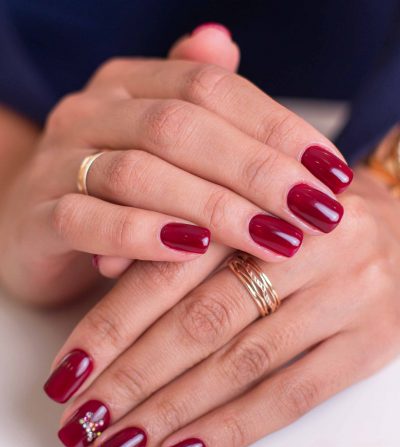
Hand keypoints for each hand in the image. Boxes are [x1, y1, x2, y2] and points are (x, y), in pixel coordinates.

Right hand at [0, 25, 350, 303]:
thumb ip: (190, 99)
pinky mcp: (38, 217)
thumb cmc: (109, 188)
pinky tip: (192, 249)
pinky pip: (89, 221)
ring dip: (212, 206)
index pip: (212, 89)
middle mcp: (91, 112)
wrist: (29, 224)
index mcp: (126, 84)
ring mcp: (58, 163)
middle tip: (312, 211)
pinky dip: (142, 235)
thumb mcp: (152, 141)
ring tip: (271, 238)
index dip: (276, 127)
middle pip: (182, 127)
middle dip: (256, 171)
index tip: (329, 171)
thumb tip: (226, 44)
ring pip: (140, 173)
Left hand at [44, 170, 399, 446]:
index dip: (113, 323)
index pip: (172, 267)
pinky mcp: (373, 342)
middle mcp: (310, 245)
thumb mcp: (245, 203)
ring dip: (173, 410)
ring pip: (242, 363)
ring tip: (119, 443)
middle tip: (82, 418)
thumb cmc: (303, 215)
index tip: (69, 371)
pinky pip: (294, 396)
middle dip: (134, 376)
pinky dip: (232, 428)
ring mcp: (347, 296)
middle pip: (202, 320)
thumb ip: (181, 231)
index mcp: (263, 199)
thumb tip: (103, 270)